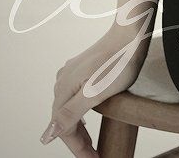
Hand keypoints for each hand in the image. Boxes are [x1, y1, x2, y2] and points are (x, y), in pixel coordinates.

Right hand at [40, 24, 152, 153]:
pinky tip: (85, 118)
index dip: (78, 148)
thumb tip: (47, 135)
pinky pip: (73, 97)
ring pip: (68, 109)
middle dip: (77, 141)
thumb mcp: (97, 92)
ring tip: (91, 143)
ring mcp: (71, 73)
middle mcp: (62, 81)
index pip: (64, 129)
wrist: (131, 33)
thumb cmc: (119, 61)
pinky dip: (79, 113)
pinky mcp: (81, 69)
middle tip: (94, 155)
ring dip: (78, 128)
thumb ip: (71, 113)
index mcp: (64, 89)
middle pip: (63, 120)